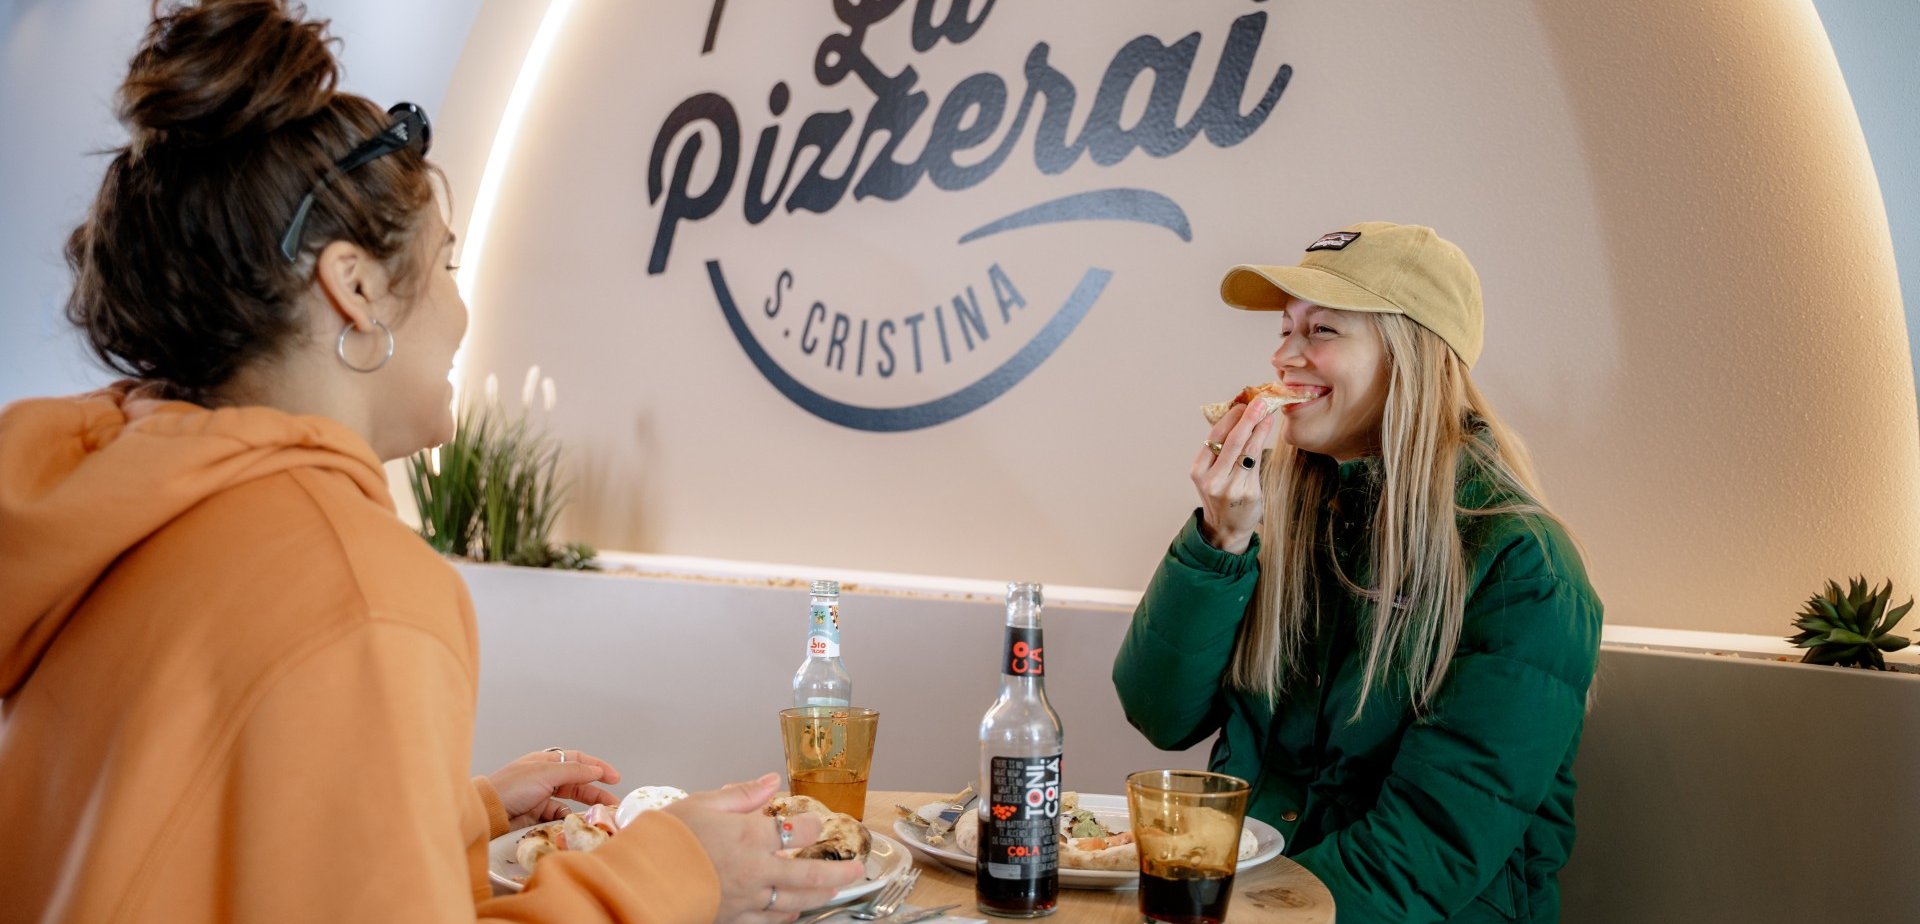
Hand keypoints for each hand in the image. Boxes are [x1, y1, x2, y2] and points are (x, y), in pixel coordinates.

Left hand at [487, 749, 621, 828]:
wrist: (487, 812)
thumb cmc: (511, 787)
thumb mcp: (546, 774)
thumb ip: (574, 772)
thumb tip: (597, 770)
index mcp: (546, 762)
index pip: (578, 760)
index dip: (597, 767)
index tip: (614, 778)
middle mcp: (545, 777)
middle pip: (577, 782)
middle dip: (596, 791)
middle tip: (613, 802)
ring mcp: (540, 796)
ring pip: (570, 800)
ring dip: (584, 807)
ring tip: (599, 815)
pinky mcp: (536, 815)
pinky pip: (558, 816)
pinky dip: (567, 818)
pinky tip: (573, 822)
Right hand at [664, 773, 864, 923]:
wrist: (636, 881)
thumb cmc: (664, 839)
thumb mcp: (702, 803)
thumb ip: (742, 794)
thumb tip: (771, 780)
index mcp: (750, 836)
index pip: (798, 830)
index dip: (810, 824)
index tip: (814, 821)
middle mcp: (756, 870)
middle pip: (811, 874)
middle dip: (839, 871)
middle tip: (856, 868)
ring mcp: (747, 900)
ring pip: (795, 903)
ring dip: (819, 896)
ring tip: (832, 890)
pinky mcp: (733, 920)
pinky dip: (786, 919)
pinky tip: (793, 914)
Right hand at [1191, 399, 1280, 553]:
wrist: (1226, 528)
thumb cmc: (1220, 493)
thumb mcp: (1211, 472)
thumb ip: (1220, 449)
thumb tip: (1238, 415)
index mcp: (1198, 471)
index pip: (1214, 438)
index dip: (1230, 418)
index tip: (1242, 404)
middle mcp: (1212, 480)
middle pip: (1233, 442)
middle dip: (1248, 418)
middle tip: (1260, 402)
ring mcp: (1231, 488)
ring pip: (1248, 451)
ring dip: (1260, 428)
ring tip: (1268, 413)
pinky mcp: (1249, 493)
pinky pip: (1257, 463)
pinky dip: (1263, 444)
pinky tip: (1266, 432)